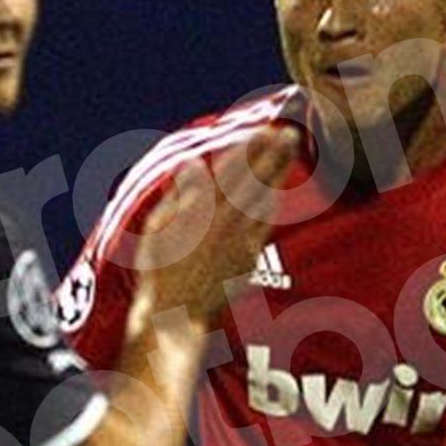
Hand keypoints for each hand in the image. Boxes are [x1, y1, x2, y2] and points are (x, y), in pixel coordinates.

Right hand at [134, 126, 296, 324]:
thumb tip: (192, 164)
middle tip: (288, 131)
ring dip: (278, 174)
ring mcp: (240, 241)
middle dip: (273, 154)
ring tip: (289, 153)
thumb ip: (179, 194)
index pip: (231, 171)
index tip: (260, 129)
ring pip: (264, 199)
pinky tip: (275, 194)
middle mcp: (226, 223)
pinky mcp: (248, 259)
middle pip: (255, 180)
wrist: (177, 316)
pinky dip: (271, 205)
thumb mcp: (156, 229)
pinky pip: (264, 225)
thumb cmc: (159, 272)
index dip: (248, 148)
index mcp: (202, 211)